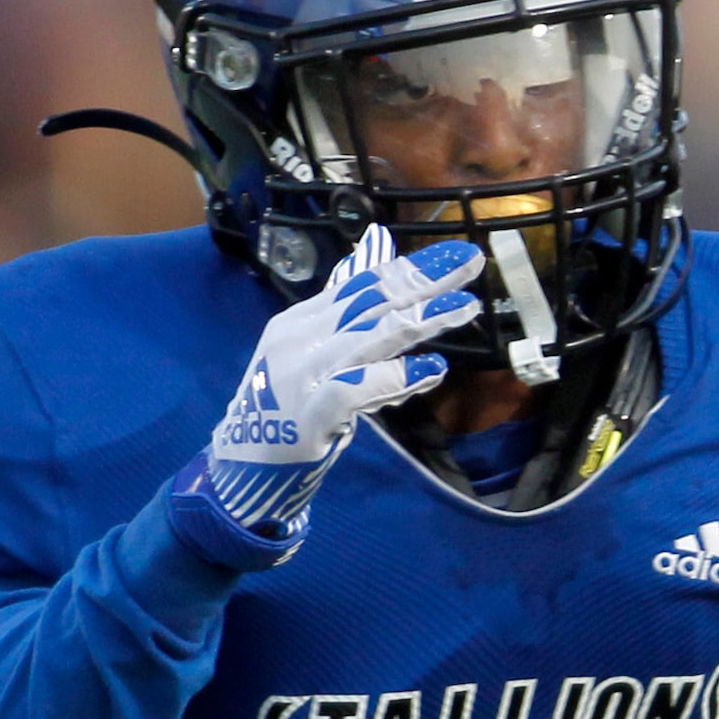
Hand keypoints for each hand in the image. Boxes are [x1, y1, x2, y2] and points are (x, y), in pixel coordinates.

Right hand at [187, 226, 481, 556]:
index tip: (457, 254)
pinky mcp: (309, 416)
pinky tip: (433, 368)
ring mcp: (302, 376)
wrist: (246, 467)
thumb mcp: (320, 353)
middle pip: (371, 302)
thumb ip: (353, 311)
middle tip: (472, 261)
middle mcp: (301, 340)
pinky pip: (355, 389)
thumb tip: (378, 251)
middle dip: (424, 281)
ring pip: (369, 338)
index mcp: (303, 321)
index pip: (364, 283)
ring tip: (467, 306)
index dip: (412, 267)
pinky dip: (394, 376)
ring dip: (421, 320)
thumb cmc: (291, 407)